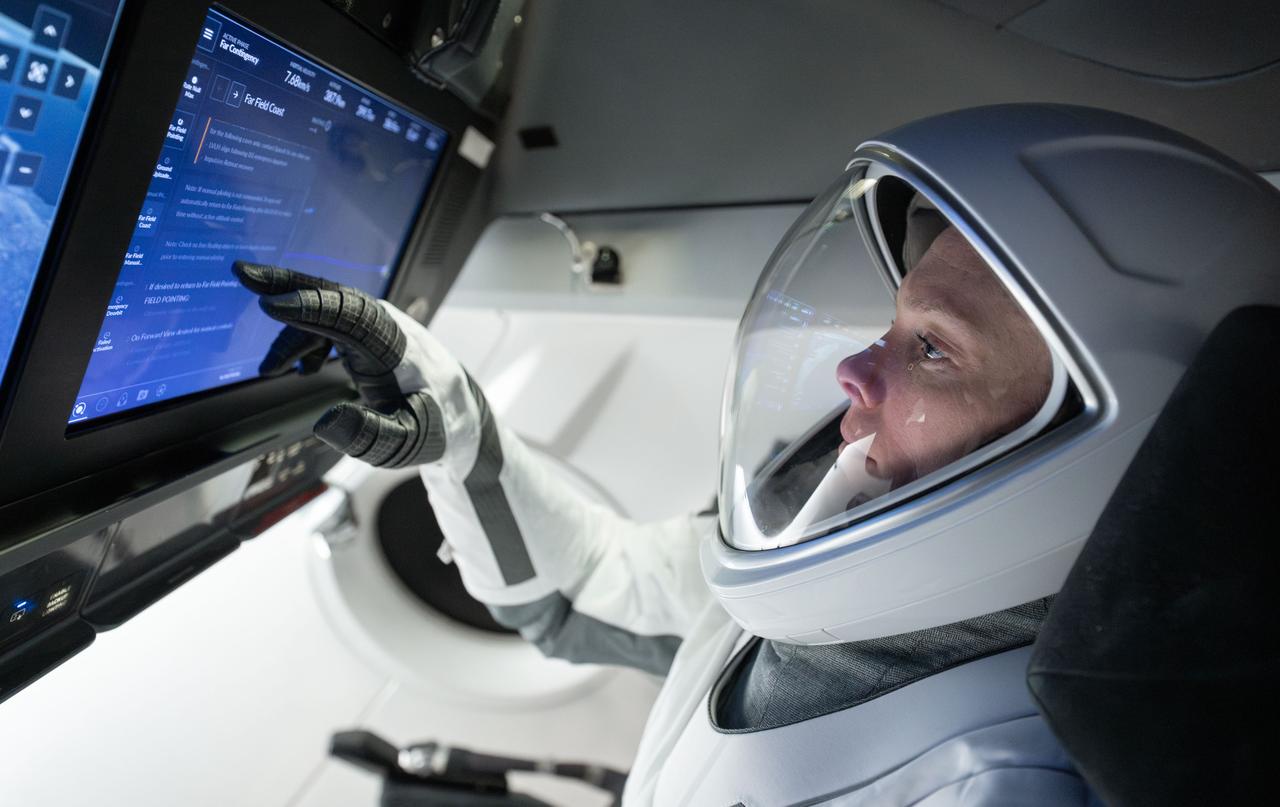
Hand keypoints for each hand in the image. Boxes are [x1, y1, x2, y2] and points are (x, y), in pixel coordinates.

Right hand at [234, 261, 447, 467]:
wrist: (458, 415)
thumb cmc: (436, 427)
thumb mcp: (408, 443)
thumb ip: (368, 436)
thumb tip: (325, 422)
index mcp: (397, 347)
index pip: (349, 316)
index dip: (309, 309)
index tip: (271, 305)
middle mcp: (388, 326)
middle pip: (333, 295)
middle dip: (287, 283)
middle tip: (242, 272)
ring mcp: (379, 325)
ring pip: (326, 312)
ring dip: (291, 332)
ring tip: (268, 370)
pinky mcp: (371, 332)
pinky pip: (330, 324)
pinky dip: (306, 339)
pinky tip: (299, 369)